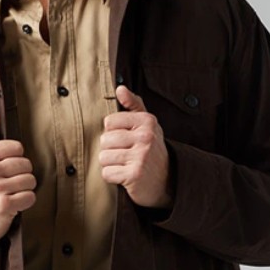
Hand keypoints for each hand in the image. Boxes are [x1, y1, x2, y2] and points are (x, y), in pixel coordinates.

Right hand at [0, 112, 35, 247]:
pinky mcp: (4, 205)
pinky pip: (30, 197)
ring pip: (30, 180)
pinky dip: (25, 202)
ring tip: (11, 194)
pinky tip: (14, 204)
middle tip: (10, 184)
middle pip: (26, 164)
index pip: (17, 148)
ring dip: (24, 189)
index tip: (6, 169)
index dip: (16, 159)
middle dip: (22, 175)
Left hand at [99, 85, 172, 208]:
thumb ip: (133, 104)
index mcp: (147, 121)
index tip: (126, 139)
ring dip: (110, 164)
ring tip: (125, 165)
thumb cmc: (151, 150)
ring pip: (103, 157)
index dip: (113, 132)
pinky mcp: (134, 175)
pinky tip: (124, 176)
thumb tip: (119, 88)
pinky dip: (112, 177)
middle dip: (110, 150)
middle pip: (104, 140)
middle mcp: (146, 136)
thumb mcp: (147, 125)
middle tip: (125, 155)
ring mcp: (141, 156)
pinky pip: (107, 173)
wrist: (167, 181)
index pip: (109, 122)